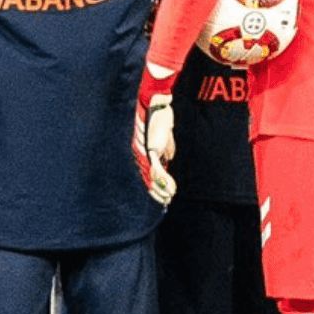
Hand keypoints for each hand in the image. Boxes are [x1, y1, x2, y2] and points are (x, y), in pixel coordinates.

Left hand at [133, 90, 176, 205]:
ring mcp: (146, 155)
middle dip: (158, 194)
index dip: (155, 189)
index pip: (148, 176)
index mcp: (145, 155)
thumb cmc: (162, 123)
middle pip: (148, 181)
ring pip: (152, 179)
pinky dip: (165, 181)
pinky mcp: (152, 151)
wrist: (159, 110)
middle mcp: (143, 157)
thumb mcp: (166, 140)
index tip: (162, 198)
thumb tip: (169, 159)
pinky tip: (171, 189)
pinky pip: (157, 170)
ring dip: (163, 190)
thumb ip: (167, 150)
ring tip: (170, 197)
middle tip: (166, 202)